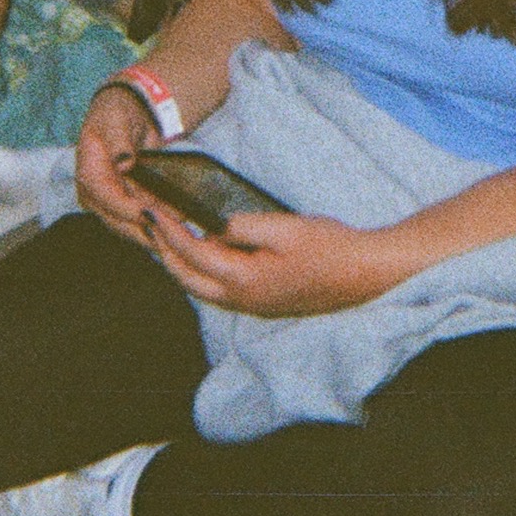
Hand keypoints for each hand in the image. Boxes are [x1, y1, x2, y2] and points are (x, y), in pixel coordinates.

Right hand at [73, 82, 161, 242]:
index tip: (145, 214)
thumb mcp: (116, 120)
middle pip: (116, 219)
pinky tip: (179, 225)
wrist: (129, 114)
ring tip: (177, 233)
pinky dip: (160, 223)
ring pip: (131, 225)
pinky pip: (143, 220)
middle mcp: (96, 194)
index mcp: (87, 172)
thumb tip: (123, 162)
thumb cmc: (118, 115)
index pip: (103, 196)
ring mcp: (112, 202)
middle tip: (167, 235)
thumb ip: (119, 140)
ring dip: (153, 231)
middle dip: (141, 229)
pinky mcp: (128, 205)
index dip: (124, 207)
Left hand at [144, 206, 402, 317]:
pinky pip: (218, 288)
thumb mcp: (285, 228)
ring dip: (180, 263)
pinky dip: (201, 270)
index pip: (192, 253)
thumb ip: (242, 227)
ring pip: (200, 287)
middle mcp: (241, 299)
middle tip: (150, 224)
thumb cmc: (330, 248)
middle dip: (164, 252)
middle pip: (186, 279)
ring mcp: (252, 305)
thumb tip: (213, 226)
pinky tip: (205, 252)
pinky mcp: (262, 302)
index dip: (169, 230)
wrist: (365, 274)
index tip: (151, 210)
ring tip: (168, 236)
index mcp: (243, 280)